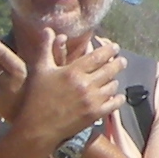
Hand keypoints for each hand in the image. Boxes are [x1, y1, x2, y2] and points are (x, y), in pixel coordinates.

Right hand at [0, 24, 125, 154]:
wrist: (37, 127)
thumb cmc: (36, 97)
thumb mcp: (40, 70)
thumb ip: (46, 48)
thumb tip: (48, 30)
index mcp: (73, 71)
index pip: (98, 56)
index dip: (109, 50)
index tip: (115, 47)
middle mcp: (85, 84)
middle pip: (110, 69)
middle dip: (118, 63)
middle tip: (122, 61)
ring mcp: (92, 100)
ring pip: (112, 86)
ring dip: (115, 80)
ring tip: (114, 78)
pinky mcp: (94, 115)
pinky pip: (114, 104)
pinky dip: (117, 98)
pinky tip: (117, 96)